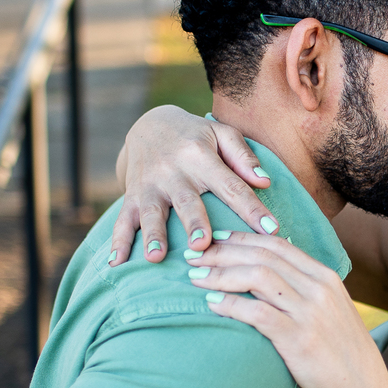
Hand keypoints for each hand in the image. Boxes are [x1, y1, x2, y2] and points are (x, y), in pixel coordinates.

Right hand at [111, 105, 278, 264]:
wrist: (150, 124)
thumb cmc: (196, 136)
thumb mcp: (222, 134)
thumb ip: (243, 157)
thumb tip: (265, 182)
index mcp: (201, 156)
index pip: (231, 185)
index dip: (251, 208)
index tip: (271, 230)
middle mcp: (174, 171)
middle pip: (187, 201)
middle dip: (194, 223)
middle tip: (203, 245)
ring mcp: (150, 185)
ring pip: (151, 211)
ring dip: (153, 234)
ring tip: (156, 257)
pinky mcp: (131, 195)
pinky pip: (122, 219)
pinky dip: (118, 241)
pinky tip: (116, 263)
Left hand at [190, 231, 387, 387]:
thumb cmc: (338, 351)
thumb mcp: (329, 310)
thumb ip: (305, 288)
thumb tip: (273, 271)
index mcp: (325, 276)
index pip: (276, 245)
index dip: (241, 238)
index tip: (214, 238)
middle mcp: (318, 288)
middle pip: (262, 256)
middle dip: (222, 251)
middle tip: (193, 254)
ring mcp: (310, 312)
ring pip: (257, 277)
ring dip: (221, 274)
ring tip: (195, 278)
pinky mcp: (299, 337)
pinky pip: (257, 312)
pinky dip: (231, 304)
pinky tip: (211, 304)